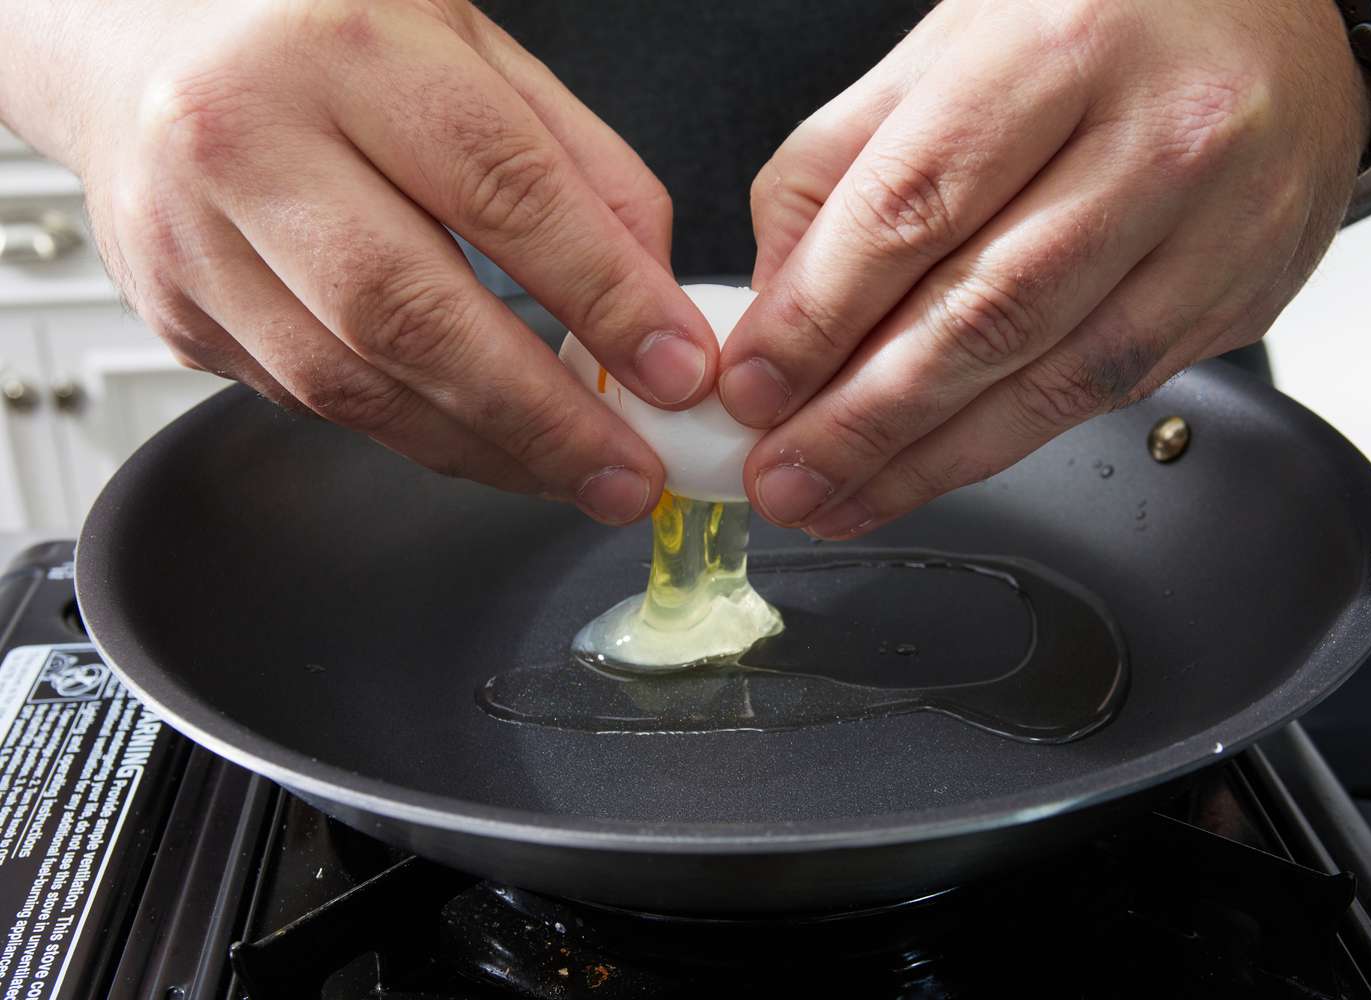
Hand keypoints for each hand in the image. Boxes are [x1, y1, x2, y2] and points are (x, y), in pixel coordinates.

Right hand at [3, 0, 717, 524]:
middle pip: (410, 312)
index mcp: (345, 48)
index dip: (604, 294)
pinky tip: (482, 441)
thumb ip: (578, 166)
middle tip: (629, 475)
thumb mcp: (470, 48)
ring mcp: (192, 238)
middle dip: (541, 418)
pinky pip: (313, 400)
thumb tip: (656, 301)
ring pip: (353, 385)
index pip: (501, 186)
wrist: (137, 40)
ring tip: (574, 478)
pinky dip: (416, 432)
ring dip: (483, 450)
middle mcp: (247, 141)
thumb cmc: (320, 34)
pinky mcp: (178, 313)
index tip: (677, 372)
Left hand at [722, 0, 1369, 537]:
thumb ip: (842, 163)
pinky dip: (1004, 445)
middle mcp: (1154, 136)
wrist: (1283, 22)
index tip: (754, 388)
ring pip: (1051, 378)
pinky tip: (932, 471)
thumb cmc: (1099, 25)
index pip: (911, 208)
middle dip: (862, 420)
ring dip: (925, 461)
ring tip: (837, 500)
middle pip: (983, 314)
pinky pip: (1105, 394)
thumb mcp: (949, 43)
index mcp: (1056, 46)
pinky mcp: (1238, 296)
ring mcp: (1214, 226)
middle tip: (782, 477)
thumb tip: (776, 300)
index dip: (819, 317)